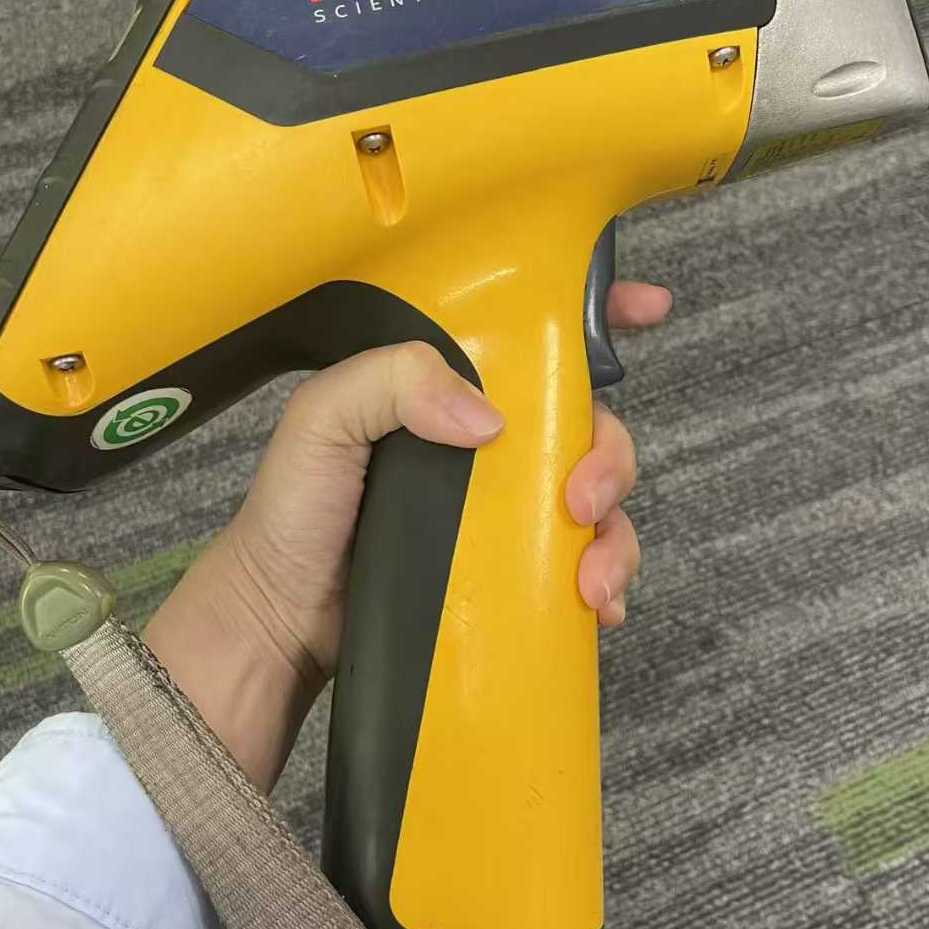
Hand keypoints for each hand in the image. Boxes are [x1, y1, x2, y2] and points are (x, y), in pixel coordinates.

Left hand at [144, 280, 670, 788]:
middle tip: (581, 501)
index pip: (529, 334)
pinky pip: (581, 564)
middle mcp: (483, 439)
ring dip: (615, 534)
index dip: (596, 313)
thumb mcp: (323, 420)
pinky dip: (605, 582)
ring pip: (596, 499)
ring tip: (590, 580)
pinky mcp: (507, 568)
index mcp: (444, 385)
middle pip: (584, 424)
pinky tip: (596, 607)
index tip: (650, 308)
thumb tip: (489, 418)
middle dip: (608, 458)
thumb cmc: (292, 512)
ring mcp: (500, 506)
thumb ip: (392, 382)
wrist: (278, 621)